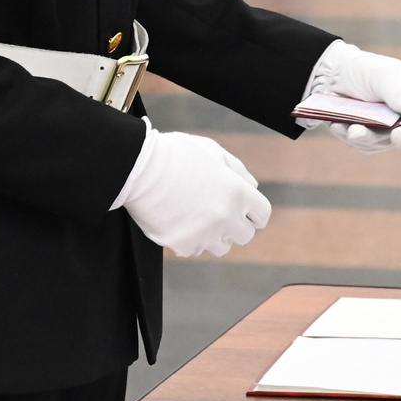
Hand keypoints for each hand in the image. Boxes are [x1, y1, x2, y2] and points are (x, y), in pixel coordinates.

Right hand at [115, 125, 271, 256]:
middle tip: (217, 211)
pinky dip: (190, 239)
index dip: (253, 211)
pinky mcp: (183, 245)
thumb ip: (237, 170)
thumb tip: (252, 187)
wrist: (138, 168)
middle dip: (235, 224)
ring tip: (196, 215)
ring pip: (221, 247)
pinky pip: (195, 249)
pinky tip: (178, 219)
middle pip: (245, 235)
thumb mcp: (213, 151)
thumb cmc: (176, 154)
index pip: (262, 215)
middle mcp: (226, 217)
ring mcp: (204, 234)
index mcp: (237, 193)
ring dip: (214, 234)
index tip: (244, 209)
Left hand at [305, 42, 400, 152]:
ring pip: (383, 143)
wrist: (333, 73)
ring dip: (368, 137)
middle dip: (400, 139)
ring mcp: (386, 130)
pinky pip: (363, 144)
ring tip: (354, 129)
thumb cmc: (366, 70)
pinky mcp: (367, 137)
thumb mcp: (387, 76)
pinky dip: (350, 136)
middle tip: (395, 137)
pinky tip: (339, 125)